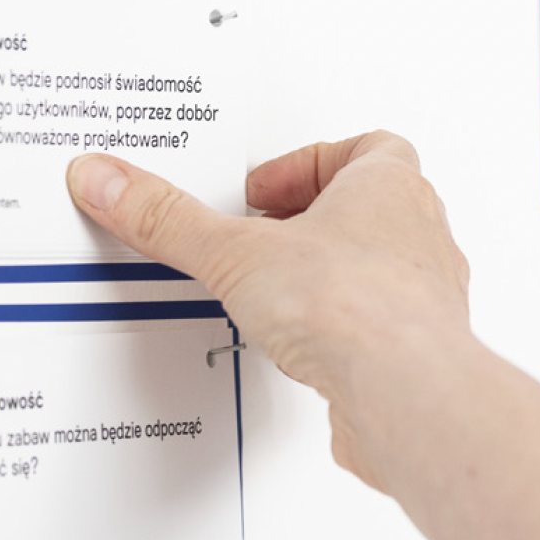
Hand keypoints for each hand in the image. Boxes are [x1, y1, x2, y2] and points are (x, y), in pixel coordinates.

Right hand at [65, 131, 470, 489]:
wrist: (404, 391)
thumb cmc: (355, 307)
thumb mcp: (233, 252)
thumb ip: (167, 218)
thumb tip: (113, 182)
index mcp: (389, 187)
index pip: (366, 148)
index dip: (310, 163)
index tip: (266, 187)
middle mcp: (419, 236)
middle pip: (372, 207)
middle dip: (314, 218)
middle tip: (269, 231)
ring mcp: (425, 297)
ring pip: (382, 268)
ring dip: (332, 274)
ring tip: (281, 289)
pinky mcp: (418, 353)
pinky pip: (382, 327)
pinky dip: (343, 330)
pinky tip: (307, 348)